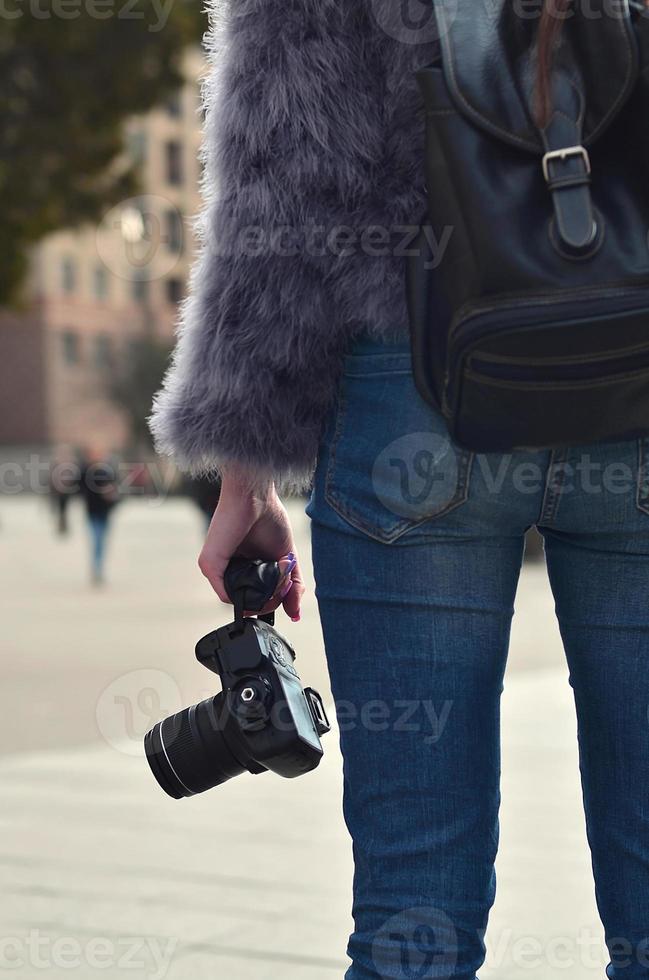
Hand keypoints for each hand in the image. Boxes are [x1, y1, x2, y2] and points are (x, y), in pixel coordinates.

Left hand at [198, 468, 303, 620]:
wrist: (255, 495)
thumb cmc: (269, 517)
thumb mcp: (288, 557)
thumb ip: (293, 586)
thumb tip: (294, 613)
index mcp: (246, 568)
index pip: (258, 597)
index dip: (276, 599)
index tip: (289, 590)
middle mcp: (230, 570)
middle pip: (252, 602)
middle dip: (274, 599)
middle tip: (286, 581)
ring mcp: (218, 569)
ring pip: (242, 602)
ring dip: (267, 596)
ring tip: (280, 575)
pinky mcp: (210, 565)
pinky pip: (228, 595)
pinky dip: (252, 592)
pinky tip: (268, 578)